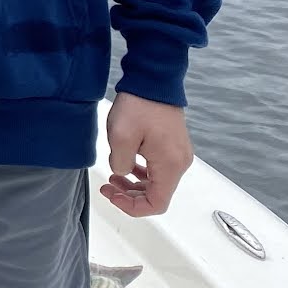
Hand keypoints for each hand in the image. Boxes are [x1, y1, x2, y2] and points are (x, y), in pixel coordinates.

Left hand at [102, 92, 193, 216]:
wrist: (153, 80)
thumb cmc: (140, 105)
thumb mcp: (120, 137)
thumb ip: (121, 164)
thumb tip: (122, 172)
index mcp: (170, 165)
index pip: (157, 203)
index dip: (133, 207)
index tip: (113, 196)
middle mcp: (179, 163)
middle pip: (157, 195)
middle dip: (130, 196)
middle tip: (108, 187)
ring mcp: (178, 153)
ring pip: (157, 183)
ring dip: (134, 185)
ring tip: (112, 178)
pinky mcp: (173, 145)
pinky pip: (158, 169)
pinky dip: (141, 173)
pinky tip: (126, 166)